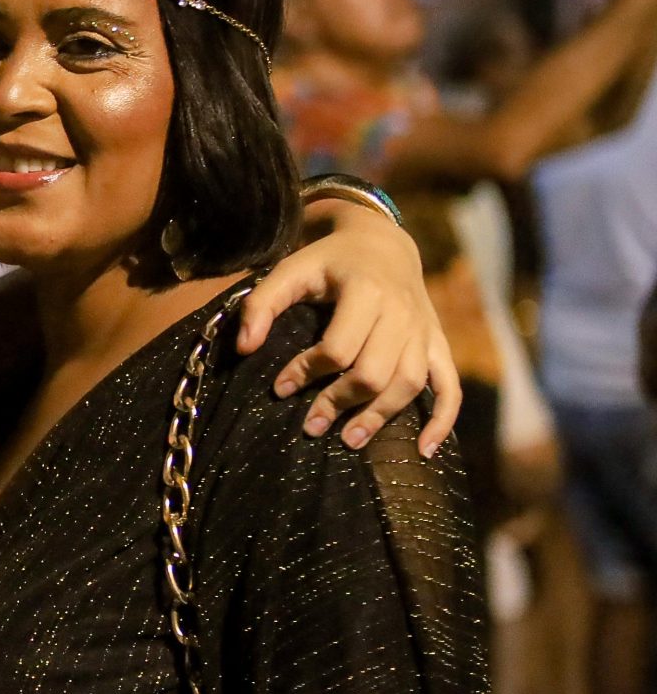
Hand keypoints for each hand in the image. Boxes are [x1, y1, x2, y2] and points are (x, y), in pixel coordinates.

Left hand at [237, 205, 458, 456]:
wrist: (382, 243)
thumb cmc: (329, 261)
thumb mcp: (291, 270)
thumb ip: (261, 304)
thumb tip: (244, 348)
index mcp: (366, 291)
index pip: (339, 347)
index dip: (307, 371)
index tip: (281, 388)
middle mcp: (401, 313)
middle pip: (375, 372)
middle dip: (341, 402)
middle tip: (311, 426)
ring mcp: (424, 330)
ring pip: (409, 383)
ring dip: (380, 416)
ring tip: (349, 440)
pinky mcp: (437, 343)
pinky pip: (449, 385)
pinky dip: (442, 419)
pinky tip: (424, 449)